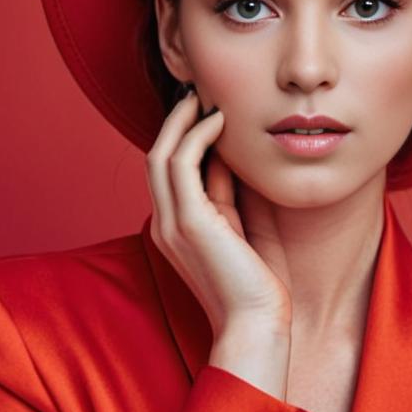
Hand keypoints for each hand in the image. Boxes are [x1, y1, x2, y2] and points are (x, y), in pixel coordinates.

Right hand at [145, 88, 291, 340]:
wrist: (255, 322)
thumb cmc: (254, 280)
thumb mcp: (236, 224)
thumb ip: (224, 191)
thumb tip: (225, 152)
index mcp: (173, 226)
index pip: (167, 169)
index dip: (180, 134)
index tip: (202, 106)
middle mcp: (164, 223)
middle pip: (156, 156)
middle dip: (175, 119)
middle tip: (197, 89)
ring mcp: (172, 223)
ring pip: (161, 154)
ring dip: (181, 120)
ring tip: (203, 94)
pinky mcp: (189, 222)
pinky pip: (181, 165)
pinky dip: (196, 136)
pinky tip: (217, 120)